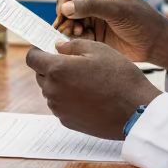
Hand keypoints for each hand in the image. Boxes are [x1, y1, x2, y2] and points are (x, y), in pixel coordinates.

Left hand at [27, 39, 161, 139]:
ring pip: (51, 91)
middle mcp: (53, 91)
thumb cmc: (119, 77)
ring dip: (61, 83)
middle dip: (52, 67)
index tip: (48, 49)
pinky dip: (69, 99)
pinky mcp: (68, 122)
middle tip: (74, 63)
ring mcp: (59, 109)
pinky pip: (61, 105)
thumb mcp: (98, 50)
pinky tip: (89, 96)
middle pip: (41, 75)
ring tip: (86, 81)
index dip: (38, 51)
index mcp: (57, 70)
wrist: (135, 110)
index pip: (32, 58)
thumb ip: (72, 45)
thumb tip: (57, 46)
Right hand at [56, 0, 167, 72]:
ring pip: (70, 20)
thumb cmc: (142, 20)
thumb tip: (66, 7)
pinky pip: (77, 34)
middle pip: (68, 4)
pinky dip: (76, 37)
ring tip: (78, 33)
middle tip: (69, 26)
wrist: (156, 44)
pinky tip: (85, 40)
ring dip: (69, 27)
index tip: (62, 10)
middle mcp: (95, 0)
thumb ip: (91, 6)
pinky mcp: (95, 33)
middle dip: (65, 15)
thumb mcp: (117, 10)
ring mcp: (94, 17)